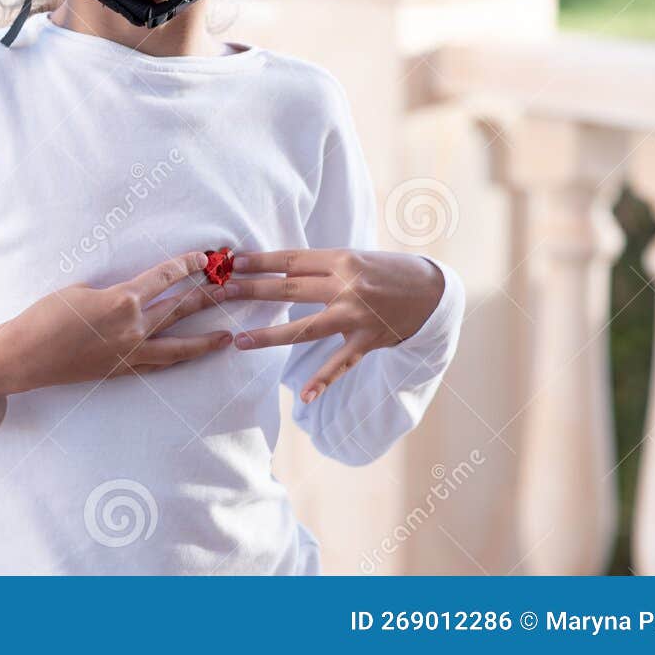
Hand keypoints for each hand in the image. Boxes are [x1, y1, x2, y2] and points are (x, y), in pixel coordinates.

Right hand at [0, 251, 240, 403]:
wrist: (27, 355)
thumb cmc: (46, 315)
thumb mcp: (81, 289)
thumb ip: (114, 291)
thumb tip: (132, 295)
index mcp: (122, 299)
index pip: (164, 277)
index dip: (187, 265)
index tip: (205, 258)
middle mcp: (133, 327)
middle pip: (180, 309)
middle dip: (209, 296)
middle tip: (234, 288)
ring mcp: (131, 352)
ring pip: (178, 344)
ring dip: (206, 338)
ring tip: (229, 334)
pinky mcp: (123, 370)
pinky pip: (159, 363)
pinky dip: (178, 359)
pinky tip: (192, 357)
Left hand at [223, 248, 444, 404]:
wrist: (433, 291)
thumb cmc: (386, 270)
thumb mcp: (354, 258)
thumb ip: (320, 267)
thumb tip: (276, 270)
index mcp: (342, 260)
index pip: (292, 260)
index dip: (260, 262)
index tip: (232, 262)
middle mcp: (347, 287)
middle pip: (290, 289)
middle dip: (253, 290)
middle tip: (221, 292)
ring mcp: (357, 316)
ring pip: (306, 328)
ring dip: (270, 336)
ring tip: (240, 341)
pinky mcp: (369, 341)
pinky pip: (341, 364)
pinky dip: (323, 381)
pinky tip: (304, 396)